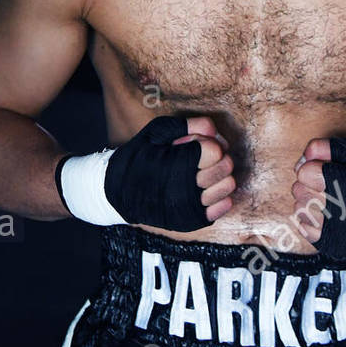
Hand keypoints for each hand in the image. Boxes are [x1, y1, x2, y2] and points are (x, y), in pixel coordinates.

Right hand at [58, 115, 234, 229]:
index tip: (193, 145)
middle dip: (216, 158)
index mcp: (177, 163)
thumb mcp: (156, 132)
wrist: (118, 193)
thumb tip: (214, 131)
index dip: (207, 144)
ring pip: (228, 186)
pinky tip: (204, 189)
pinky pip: (224, 206)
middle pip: (225, 167)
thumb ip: (188, 125)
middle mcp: (185, 187)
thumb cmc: (138, 158)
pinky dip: (219, 196)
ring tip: (202, 174)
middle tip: (201, 158)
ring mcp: (190, 207)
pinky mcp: (193, 221)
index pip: (215, 150)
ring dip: (220, 176)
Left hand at [292, 136, 345, 261]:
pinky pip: (304, 229)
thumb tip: (302, 158)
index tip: (326, 171)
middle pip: (299, 190)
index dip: (314, 168)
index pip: (305, 172)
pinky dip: (311, 220)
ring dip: (309, 202)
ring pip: (300, 209)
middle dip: (309, 184)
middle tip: (328, 185)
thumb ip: (328, 148)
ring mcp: (337, 233)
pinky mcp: (335, 247)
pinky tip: (328, 215)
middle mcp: (341, 210)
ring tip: (330, 200)